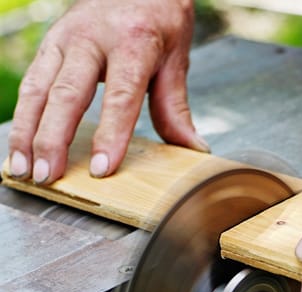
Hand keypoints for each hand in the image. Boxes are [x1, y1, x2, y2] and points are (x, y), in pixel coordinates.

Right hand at [8, 0, 207, 183]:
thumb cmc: (159, 18)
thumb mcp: (176, 58)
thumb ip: (176, 106)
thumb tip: (192, 147)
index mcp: (133, 41)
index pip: (121, 94)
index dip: (111, 133)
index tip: (102, 167)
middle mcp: (92, 38)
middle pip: (68, 93)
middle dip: (54, 139)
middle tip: (51, 175)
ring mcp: (65, 39)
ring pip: (38, 89)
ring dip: (27, 132)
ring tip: (25, 168)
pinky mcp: (50, 44)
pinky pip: (30, 83)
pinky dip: (22, 116)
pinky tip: (20, 144)